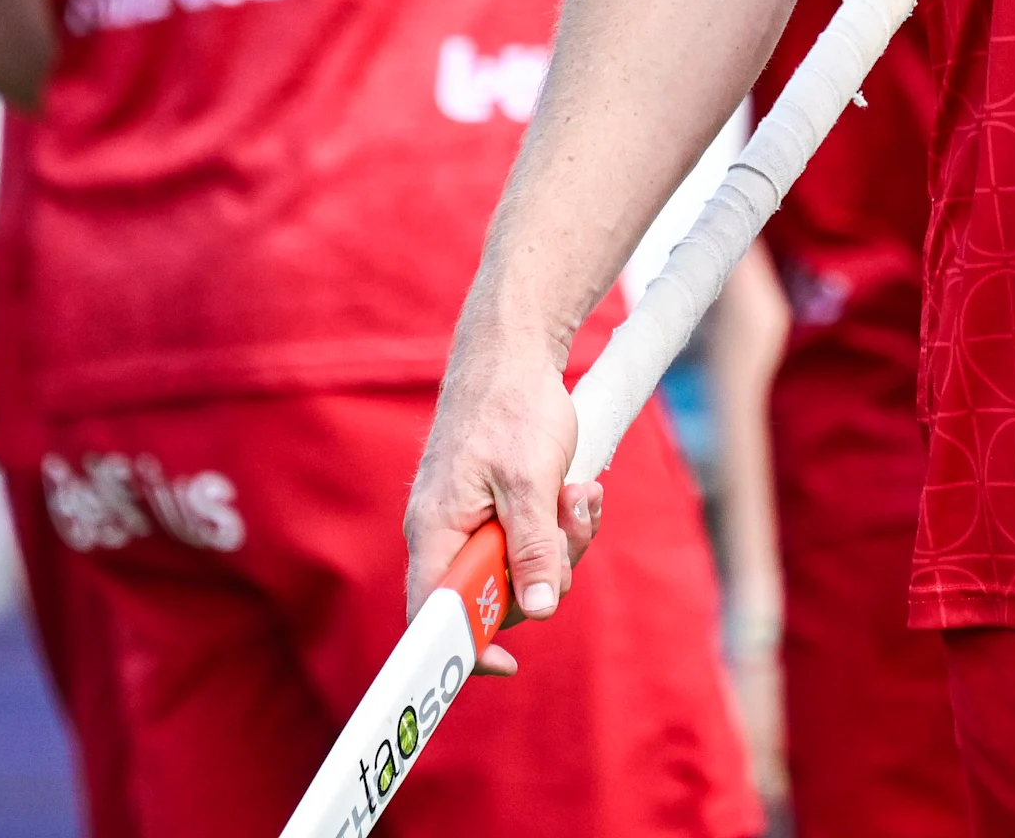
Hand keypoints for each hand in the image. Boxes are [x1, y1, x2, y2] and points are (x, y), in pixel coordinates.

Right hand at [405, 341, 599, 672]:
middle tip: (573, 519)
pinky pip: (532, 540)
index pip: (433, 614)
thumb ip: (533, 547)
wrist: (512, 352)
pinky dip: (561, 523)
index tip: (508, 663)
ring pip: (522, 568)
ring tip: (581, 494)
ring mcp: (471, 523)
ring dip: (563, 540)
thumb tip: (541, 607)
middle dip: (547, 570)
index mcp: (434, 531)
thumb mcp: (530, 480)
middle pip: (494, 596)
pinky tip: (580, 491)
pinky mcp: (496, 510)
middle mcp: (446, 534)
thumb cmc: (510, 406)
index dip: (465, 648)